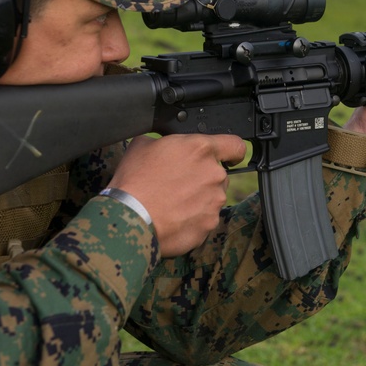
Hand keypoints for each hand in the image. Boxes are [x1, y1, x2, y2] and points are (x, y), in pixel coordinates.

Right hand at [108, 133, 246, 256]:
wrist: (130, 217)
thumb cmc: (134, 181)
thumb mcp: (143, 145)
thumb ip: (167, 141)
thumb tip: (170, 145)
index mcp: (200, 149)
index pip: (235, 145)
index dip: (231, 152)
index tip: (228, 157)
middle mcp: (214, 174)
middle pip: (219, 174)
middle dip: (204, 178)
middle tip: (179, 184)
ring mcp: (214, 201)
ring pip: (213, 197)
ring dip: (199, 199)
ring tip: (172, 203)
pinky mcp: (209, 224)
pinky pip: (205, 219)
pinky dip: (193, 219)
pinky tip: (173, 217)